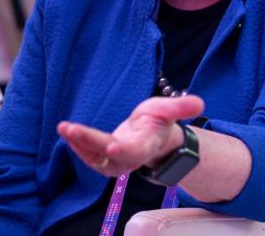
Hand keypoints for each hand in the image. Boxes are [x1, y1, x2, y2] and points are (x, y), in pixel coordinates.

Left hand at [58, 94, 204, 176]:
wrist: (152, 138)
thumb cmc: (159, 122)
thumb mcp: (170, 110)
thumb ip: (182, 108)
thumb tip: (200, 103)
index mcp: (147, 145)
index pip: (136, 151)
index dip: (124, 150)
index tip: (113, 146)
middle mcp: (130, 157)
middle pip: (109, 154)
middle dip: (90, 142)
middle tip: (72, 129)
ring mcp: (115, 160)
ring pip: (95, 158)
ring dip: (79, 143)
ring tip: (65, 127)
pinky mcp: (103, 159)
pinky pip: (89, 155)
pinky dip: (77, 143)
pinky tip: (68, 131)